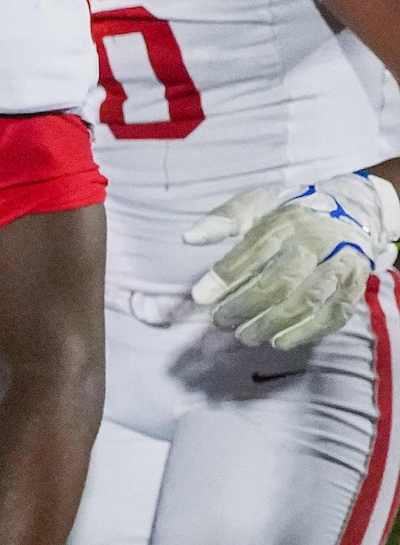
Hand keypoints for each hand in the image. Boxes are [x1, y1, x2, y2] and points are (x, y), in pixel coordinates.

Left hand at [186, 173, 399, 348]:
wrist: (353, 211)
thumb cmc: (291, 212)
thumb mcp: (257, 203)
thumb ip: (224, 219)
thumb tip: (189, 238)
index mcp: (289, 221)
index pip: (254, 250)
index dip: (225, 275)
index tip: (200, 297)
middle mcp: (318, 243)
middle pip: (280, 280)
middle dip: (246, 305)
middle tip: (220, 321)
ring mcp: (341, 265)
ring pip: (307, 300)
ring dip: (273, 323)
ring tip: (245, 336)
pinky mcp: (356, 284)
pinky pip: (336, 313)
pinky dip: (308, 332)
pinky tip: (280, 342)